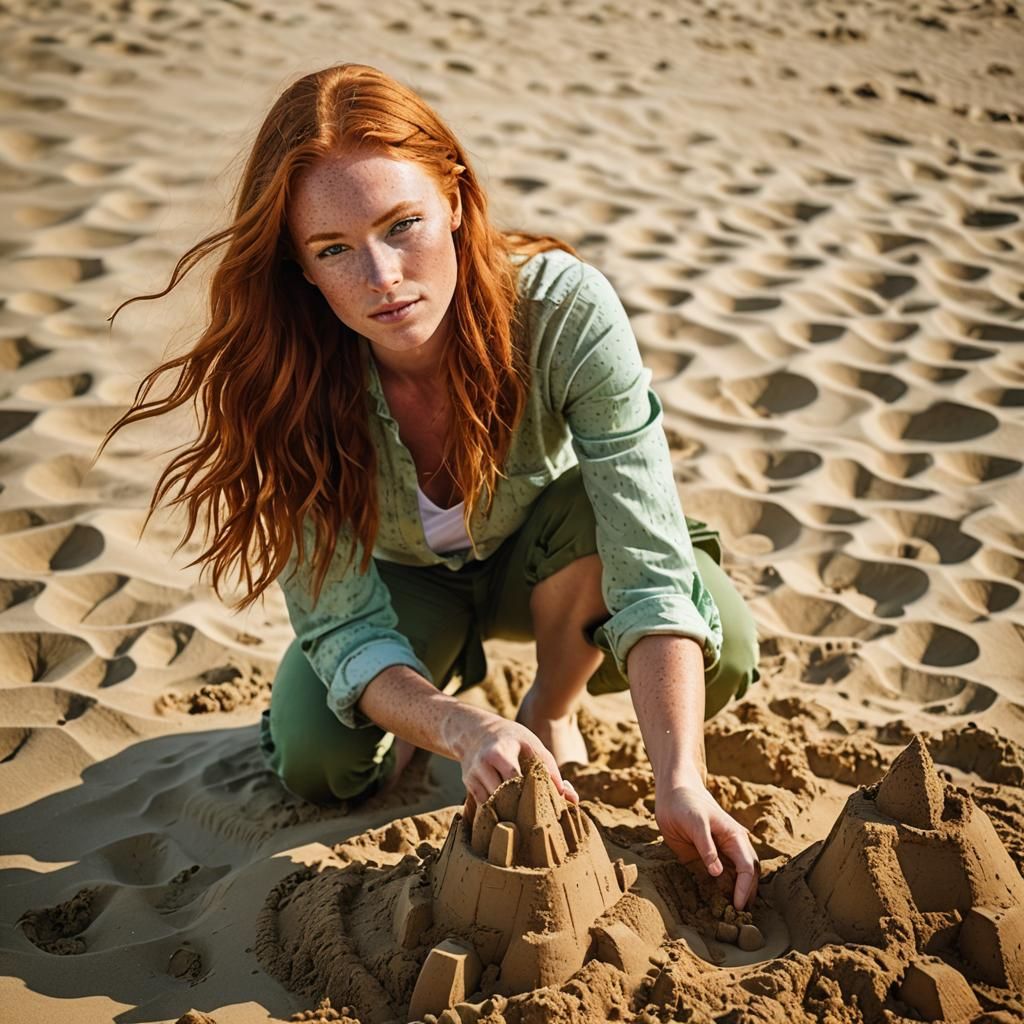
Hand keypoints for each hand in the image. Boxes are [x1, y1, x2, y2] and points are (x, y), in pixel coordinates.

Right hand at [446, 709, 578, 806]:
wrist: (475, 731)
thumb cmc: (511, 739)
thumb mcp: (532, 745)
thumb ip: (551, 769)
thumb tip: (571, 797)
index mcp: (500, 752)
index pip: (514, 779)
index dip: (529, 793)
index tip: (543, 802)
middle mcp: (483, 765)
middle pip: (503, 796)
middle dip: (519, 806)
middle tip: (535, 814)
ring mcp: (472, 776)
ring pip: (492, 804)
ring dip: (508, 810)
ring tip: (523, 813)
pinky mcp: (468, 785)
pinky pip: (483, 805)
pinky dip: (496, 809)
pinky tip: (507, 808)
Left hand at [655, 781, 759, 910]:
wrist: (672, 792)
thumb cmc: (685, 803)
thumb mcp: (695, 823)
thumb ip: (707, 847)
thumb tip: (718, 872)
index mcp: (735, 838)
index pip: (747, 868)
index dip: (745, 888)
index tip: (738, 906)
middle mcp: (732, 847)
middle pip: (748, 876)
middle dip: (746, 896)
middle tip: (738, 919)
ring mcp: (720, 853)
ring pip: (736, 878)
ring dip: (737, 895)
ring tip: (731, 917)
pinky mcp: (707, 858)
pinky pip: (718, 877)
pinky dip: (721, 891)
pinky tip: (717, 905)